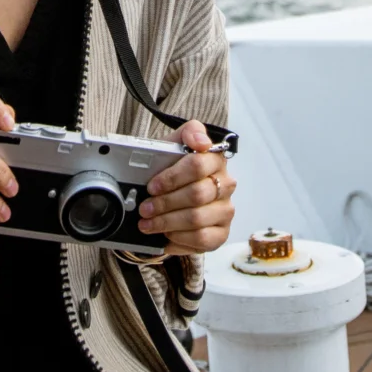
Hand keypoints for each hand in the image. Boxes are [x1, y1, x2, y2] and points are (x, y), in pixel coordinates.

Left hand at [137, 120, 235, 255]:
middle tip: (145, 208)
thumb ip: (189, 133)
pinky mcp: (221, 233)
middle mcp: (226, 185)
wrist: (170, 196)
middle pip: (196, 194)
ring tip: (147, 223)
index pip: (198, 165)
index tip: (152, 186)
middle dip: (165, 203)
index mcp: (216, 160)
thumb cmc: (171, 169)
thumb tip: (201, 141)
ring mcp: (225, 210)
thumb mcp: (174, 145)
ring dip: (166, 222)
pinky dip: (179, 238)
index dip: (171, 177)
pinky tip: (165, 235)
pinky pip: (201, 239)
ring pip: (197, 219)